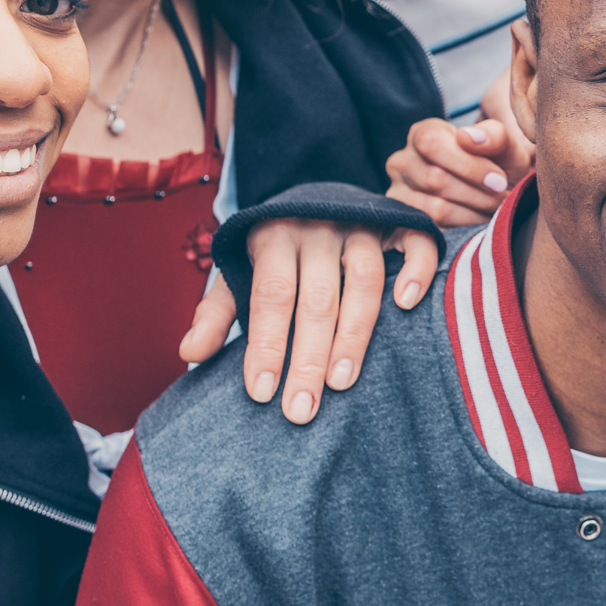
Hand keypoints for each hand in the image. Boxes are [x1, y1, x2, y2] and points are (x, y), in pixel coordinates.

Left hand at [177, 218, 439, 422]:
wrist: (315, 195)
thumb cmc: (275, 250)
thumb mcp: (238, 273)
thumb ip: (218, 312)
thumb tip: (190, 353)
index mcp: (273, 236)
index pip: (270, 294)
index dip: (267, 344)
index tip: (262, 392)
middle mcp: (317, 227)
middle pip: (315, 297)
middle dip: (308, 358)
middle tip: (302, 410)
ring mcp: (360, 224)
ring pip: (362, 279)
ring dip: (354, 333)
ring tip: (343, 382)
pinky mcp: (396, 222)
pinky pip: (414, 243)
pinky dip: (416, 270)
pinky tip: (406, 306)